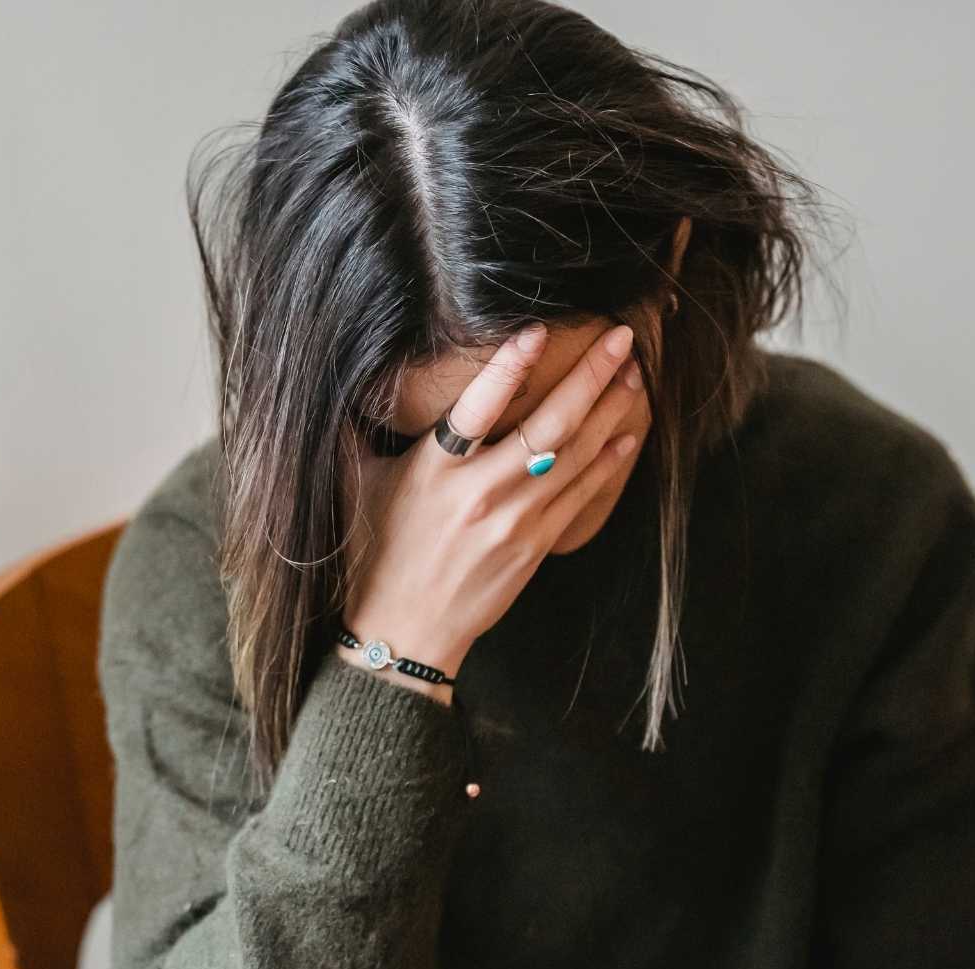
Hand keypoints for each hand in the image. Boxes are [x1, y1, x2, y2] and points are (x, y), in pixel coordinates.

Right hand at [337, 321, 645, 702]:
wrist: (405, 632)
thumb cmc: (374, 555)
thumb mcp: (354, 486)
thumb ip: (354, 431)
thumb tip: (343, 378)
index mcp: (434, 471)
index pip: (476, 407)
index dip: (508, 367)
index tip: (538, 330)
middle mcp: (480, 492)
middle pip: (549, 425)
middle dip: (590, 376)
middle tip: (621, 338)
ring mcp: (514, 521)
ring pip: (575, 454)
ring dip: (609, 410)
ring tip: (632, 373)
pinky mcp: (535, 545)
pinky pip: (580, 494)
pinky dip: (607, 461)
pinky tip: (627, 433)